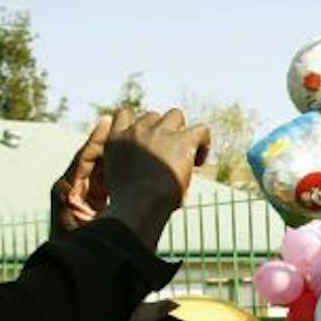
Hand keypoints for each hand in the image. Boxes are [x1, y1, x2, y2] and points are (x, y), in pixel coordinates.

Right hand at [50, 106, 211, 242]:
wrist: (140, 205)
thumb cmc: (127, 206)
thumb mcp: (117, 184)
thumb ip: (126, 172)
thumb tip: (139, 180)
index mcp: (116, 141)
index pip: (124, 114)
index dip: (137, 124)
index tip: (146, 144)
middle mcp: (136, 132)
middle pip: (152, 116)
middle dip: (161, 132)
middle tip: (168, 158)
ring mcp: (159, 133)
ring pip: (175, 115)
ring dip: (181, 132)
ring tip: (186, 156)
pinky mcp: (181, 140)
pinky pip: (201, 130)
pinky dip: (204, 143)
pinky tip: (199, 161)